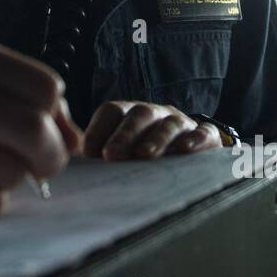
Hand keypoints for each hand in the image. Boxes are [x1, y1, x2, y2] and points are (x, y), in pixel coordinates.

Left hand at [83, 101, 220, 159]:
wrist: (189, 154)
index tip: (89, 152)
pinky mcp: (205, 136)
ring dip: (157, 138)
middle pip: (139, 115)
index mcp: (129, 115)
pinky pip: (204, 133)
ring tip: (146, 155)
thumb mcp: (121, 153)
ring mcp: (181, 123)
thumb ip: (98, 156)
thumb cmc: (143, 155)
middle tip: (112, 155)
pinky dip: (196, 139)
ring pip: (169, 124)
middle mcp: (154, 115)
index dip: (99, 129)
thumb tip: (70, 164)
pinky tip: (187, 149)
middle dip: (125, 134)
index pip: (112, 112)